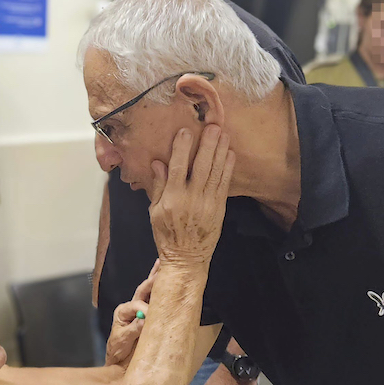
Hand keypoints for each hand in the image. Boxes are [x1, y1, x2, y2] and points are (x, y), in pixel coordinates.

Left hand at [105, 260, 157, 367]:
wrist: (120, 362)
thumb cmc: (119, 351)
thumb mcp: (122, 341)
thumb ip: (132, 330)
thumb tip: (144, 318)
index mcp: (122, 312)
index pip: (136, 304)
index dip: (145, 308)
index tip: (152, 316)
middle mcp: (131, 307)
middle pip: (143, 290)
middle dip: (152, 279)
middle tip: (162, 267)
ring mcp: (139, 309)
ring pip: (148, 291)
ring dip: (156, 277)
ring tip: (162, 263)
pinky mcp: (148, 314)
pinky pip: (154, 299)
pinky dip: (159, 286)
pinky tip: (162, 274)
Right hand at [149, 125, 234, 268]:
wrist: (186, 258)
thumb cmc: (166, 235)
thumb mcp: (154, 212)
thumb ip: (158, 186)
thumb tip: (157, 163)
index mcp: (172, 199)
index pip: (177, 168)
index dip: (181, 148)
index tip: (185, 131)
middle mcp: (191, 199)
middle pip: (201, 166)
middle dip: (207, 145)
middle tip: (212, 126)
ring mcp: (207, 204)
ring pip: (215, 172)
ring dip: (220, 152)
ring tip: (223, 134)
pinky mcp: (219, 208)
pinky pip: (224, 184)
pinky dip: (227, 168)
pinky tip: (230, 154)